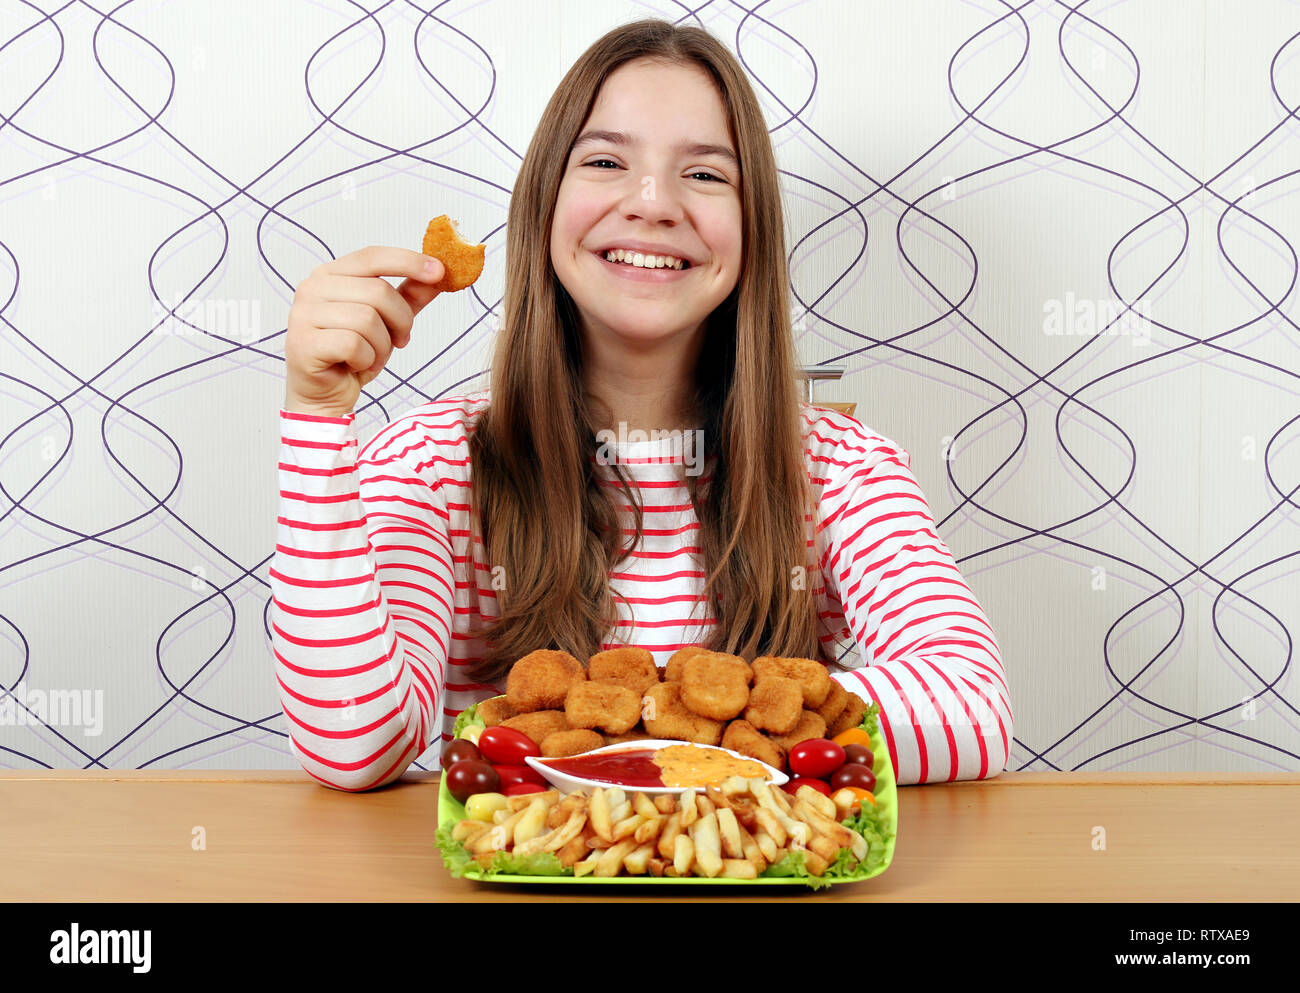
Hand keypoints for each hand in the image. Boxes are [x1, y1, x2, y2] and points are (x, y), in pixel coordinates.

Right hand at [283, 245, 445, 416]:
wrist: (324, 395)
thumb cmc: (352, 355)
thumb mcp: (387, 322)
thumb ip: (408, 297)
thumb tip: (438, 274)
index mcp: (330, 274)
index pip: (373, 256)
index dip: (409, 261)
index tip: (439, 271)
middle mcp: (312, 288)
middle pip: (378, 292)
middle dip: (401, 321)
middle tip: (400, 340)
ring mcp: (303, 315)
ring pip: (368, 320)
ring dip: (382, 346)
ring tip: (372, 357)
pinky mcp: (304, 343)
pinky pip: (354, 345)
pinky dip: (366, 360)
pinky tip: (356, 366)